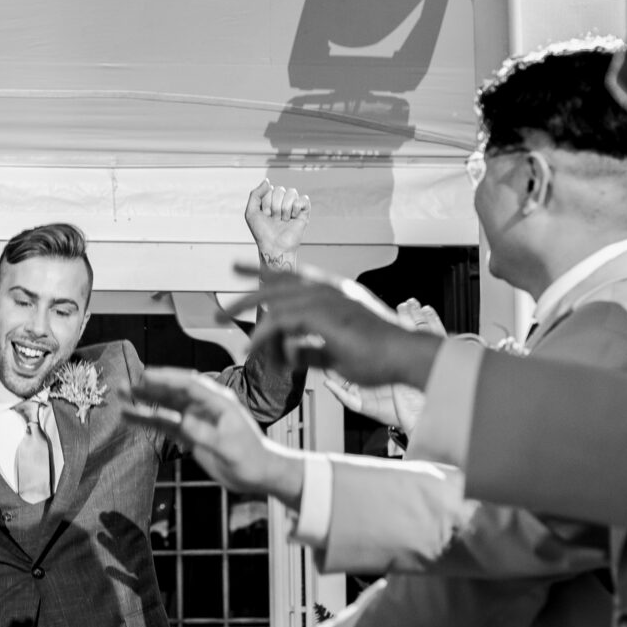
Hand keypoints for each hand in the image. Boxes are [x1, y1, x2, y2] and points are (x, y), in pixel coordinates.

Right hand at [128, 370, 305, 502]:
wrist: (258, 473)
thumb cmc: (250, 458)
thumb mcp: (227, 446)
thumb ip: (201, 433)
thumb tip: (177, 422)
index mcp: (218, 401)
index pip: (189, 384)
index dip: (166, 378)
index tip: (146, 376)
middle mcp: (205, 406)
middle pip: (173, 392)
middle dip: (149, 387)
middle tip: (126, 384)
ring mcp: (196, 418)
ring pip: (166, 407)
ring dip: (145, 402)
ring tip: (122, 396)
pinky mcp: (190, 433)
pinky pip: (166, 424)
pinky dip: (149, 420)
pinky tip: (131, 418)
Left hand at [224, 264, 441, 388]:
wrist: (405, 357)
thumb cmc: (380, 357)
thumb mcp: (337, 353)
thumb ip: (313, 350)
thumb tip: (291, 354)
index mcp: (335, 293)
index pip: (293, 276)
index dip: (264, 272)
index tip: (238, 268)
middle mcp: (330, 290)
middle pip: (277, 284)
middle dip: (245, 293)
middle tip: (220, 306)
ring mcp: (328, 299)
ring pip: (274, 302)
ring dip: (248, 317)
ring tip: (229, 331)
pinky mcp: (324, 315)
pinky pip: (282, 322)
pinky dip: (266, 335)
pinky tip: (254, 347)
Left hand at [245, 181, 311, 268]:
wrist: (273, 247)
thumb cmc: (262, 232)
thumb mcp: (251, 212)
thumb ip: (255, 194)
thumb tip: (267, 180)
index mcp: (271, 200)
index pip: (269, 189)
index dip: (266, 203)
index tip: (265, 215)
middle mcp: (283, 201)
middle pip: (280, 190)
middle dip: (274, 206)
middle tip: (274, 219)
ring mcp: (294, 206)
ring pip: (292, 192)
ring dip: (284, 209)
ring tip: (283, 220)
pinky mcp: (304, 212)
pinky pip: (304, 199)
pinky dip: (296, 208)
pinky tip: (293, 218)